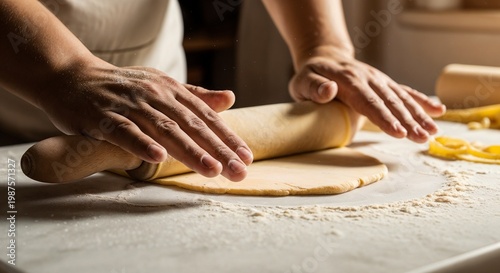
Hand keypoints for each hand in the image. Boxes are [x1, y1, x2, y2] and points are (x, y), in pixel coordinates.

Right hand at [38, 58, 252, 180]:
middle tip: (238, 171)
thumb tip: (230, 99)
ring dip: (189, 150)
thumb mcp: (161, 85)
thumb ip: (195, 95)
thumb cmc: (122, 87)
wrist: (71, 77)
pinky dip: (141, 143)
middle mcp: (154, 95)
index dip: (227, 137)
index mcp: (171, 90)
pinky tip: (158, 157)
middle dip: (217, 149)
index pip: (205, 116)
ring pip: (164, 129)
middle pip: (191, 125)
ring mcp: (129, 105)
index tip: (246, 157)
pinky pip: (124, 131)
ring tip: (212, 170)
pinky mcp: (103, 116)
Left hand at [289, 51, 445, 142]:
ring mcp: (379, 80)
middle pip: (390, 102)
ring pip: (402, 98)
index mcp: (349, 80)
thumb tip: (328, 91)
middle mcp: (368, 78)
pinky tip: (438, 112)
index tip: (399, 132)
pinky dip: (422, 101)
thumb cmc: (310, 76)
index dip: (384, 118)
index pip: (368, 102)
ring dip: (419, 115)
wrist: (324, 58)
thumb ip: (314, 87)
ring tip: (433, 133)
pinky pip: (405, 91)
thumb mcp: (302, 81)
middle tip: (422, 139)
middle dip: (408, 121)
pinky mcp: (384, 83)